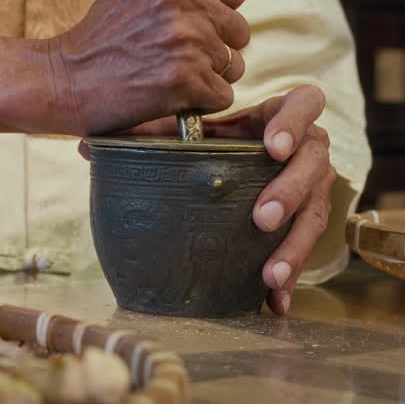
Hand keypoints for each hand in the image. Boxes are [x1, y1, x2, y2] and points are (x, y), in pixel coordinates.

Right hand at [0, 0, 270, 134]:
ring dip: (207, 79)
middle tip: (169, 58)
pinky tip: (168, 98)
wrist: (60, 81)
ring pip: (234, 64)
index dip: (215, 14)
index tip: (182, 28)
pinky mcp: (183, 78)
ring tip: (166, 78)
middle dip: (214, 49)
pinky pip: (222, 95)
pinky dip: (199, 104)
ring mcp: (183, 37)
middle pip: (239, 30)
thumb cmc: (101, 37)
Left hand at [130, 86, 333, 314]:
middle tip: (261, 219)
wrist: (220, 179)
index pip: (304, 103)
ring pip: (316, 213)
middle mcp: (305, 151)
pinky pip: (306, 251)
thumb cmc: (201, 148)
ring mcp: (311, 188)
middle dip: (290, 192)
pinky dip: (291, 277)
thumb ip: (143, 137)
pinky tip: (274, 301)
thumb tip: (88, 150)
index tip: (273, 147)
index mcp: (276, 118)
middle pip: (315, 163)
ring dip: (294, 246)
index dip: (295, 121)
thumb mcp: (178, 139)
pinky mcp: (305, 224)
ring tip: (269, 274)